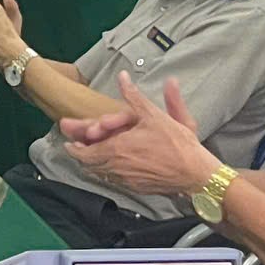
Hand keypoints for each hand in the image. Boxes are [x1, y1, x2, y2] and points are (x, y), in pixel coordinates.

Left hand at [58, 74, 219, 197]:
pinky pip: (113, 181)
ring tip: (89, 155)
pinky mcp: (135, 188)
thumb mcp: (154, 115)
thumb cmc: (178, 145)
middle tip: (74, 147)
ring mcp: (125, 179)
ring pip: (99, 173)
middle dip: (79, 154)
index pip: (84, 152)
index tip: (68, 141)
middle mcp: (117, 166)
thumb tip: (122, 77)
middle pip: (87, 164)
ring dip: (92, 163)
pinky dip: (107, 172)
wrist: (195, 174)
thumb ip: (135, 96)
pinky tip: (110, 165)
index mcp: (118, 148)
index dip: (73, 147)